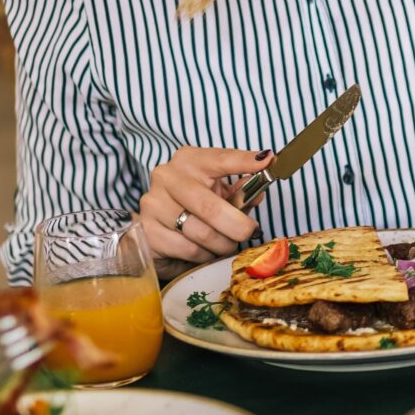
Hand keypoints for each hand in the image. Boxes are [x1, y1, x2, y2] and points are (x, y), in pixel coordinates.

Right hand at [139, 145, 267, 264]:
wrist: (156, 231)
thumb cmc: (192, 209)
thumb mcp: (217, 195)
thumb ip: (239, 193)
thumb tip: (258, 192)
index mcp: (189, 160)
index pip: (220, 159)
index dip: (245, 161)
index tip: (267, 162)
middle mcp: (168, 176)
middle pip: (211, 206)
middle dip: (237, 226)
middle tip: (248, 233)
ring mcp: (154, 203)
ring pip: (201, 232)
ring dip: (221, 244)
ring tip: (224, 244)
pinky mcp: (147, 230)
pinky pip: (188, 249)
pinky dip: (203, 255)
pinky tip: (204, 251)